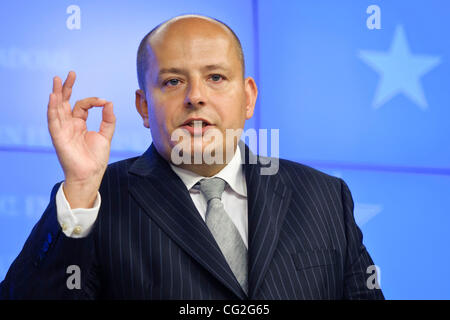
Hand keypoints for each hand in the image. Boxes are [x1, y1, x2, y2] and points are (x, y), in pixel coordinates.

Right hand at [47, 71, 115, 207]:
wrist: (91, 174)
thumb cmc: (97, 157)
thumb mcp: (106, 135)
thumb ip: (108, 119)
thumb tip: (109, 102)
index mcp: (80, 123)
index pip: (82, 105)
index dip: (93, 101)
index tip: (104, 102)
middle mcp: (69, 124)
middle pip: (65, 102)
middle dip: (67, 88)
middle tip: (70, 73)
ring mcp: (62, 129)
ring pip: (57, 108)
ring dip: (56, 93)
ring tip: (57, 79)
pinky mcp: (58, 136)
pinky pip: (53, 120)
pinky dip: (53, 108)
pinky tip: (53, 96)